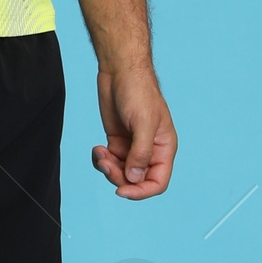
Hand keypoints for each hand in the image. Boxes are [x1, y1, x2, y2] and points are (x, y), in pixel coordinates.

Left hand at [93, 59, 176, 198]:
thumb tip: (134, 178)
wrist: (120, 71)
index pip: (157, 182)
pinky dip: (101, 160)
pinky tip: (97, 148)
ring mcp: (132, 147)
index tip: (121, 190)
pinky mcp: (117, 141)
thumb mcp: (143, 122)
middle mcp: (149, 151)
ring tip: (100, 152)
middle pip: (136, 181)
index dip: (141, 192)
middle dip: (119, 177)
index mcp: (164, 148)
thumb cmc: (138, 91)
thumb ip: (141, 153)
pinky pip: (109, 162)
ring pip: (120, 173)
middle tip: (106, 161)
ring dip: (107, 168)